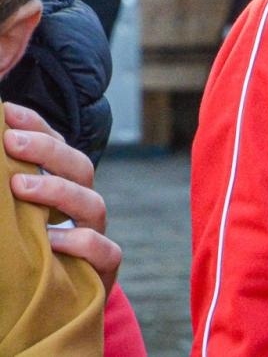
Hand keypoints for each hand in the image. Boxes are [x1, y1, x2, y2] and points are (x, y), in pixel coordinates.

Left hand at [4, 102, 120, 292]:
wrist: (53, 308)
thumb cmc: (30, 257)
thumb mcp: (18, 219)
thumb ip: (12, 189)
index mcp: (66, 189)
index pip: (60, 148)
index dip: (39, 128)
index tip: (8, 113)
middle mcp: (83, 208)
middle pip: (81, 167)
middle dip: (47, 151)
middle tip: (9, 142)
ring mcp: (97, 237)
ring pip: (93, 204)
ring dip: (57, 191)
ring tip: (19, 187)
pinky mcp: (102, 271)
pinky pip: (105, 251)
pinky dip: (81, 243)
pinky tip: (51, 241)